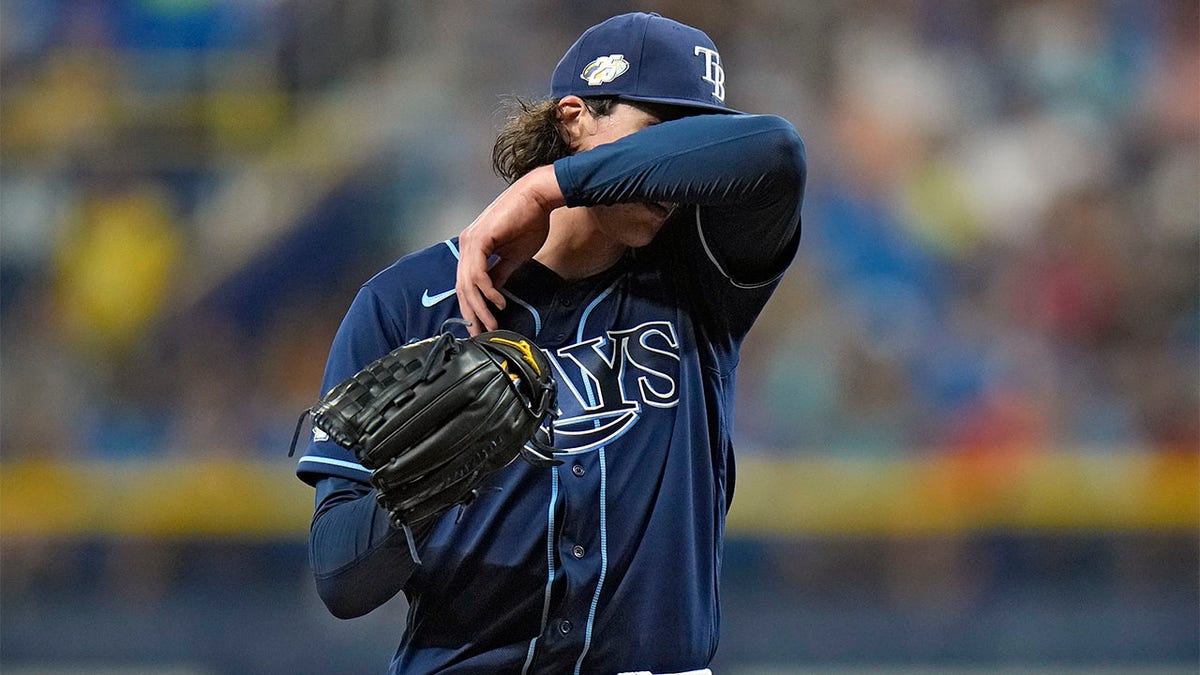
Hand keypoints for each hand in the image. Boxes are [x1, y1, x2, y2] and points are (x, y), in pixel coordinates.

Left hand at [456, 165, 563, 334]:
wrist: (538, 198)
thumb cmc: (530, 221)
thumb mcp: (514, 256)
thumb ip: (500, 273)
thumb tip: (494, 293)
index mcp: (473, 248)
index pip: (465, 284)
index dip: (472, 307)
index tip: (481, 326)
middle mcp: (467, 244)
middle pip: (462, 287)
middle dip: (472, 314)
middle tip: (482, 333)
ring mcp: (471, 241)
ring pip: (467, 284)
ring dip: (480, 307)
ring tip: (491, 324)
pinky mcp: (479, 240)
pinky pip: (478, 274)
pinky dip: (487, 291)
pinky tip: (498, 302)